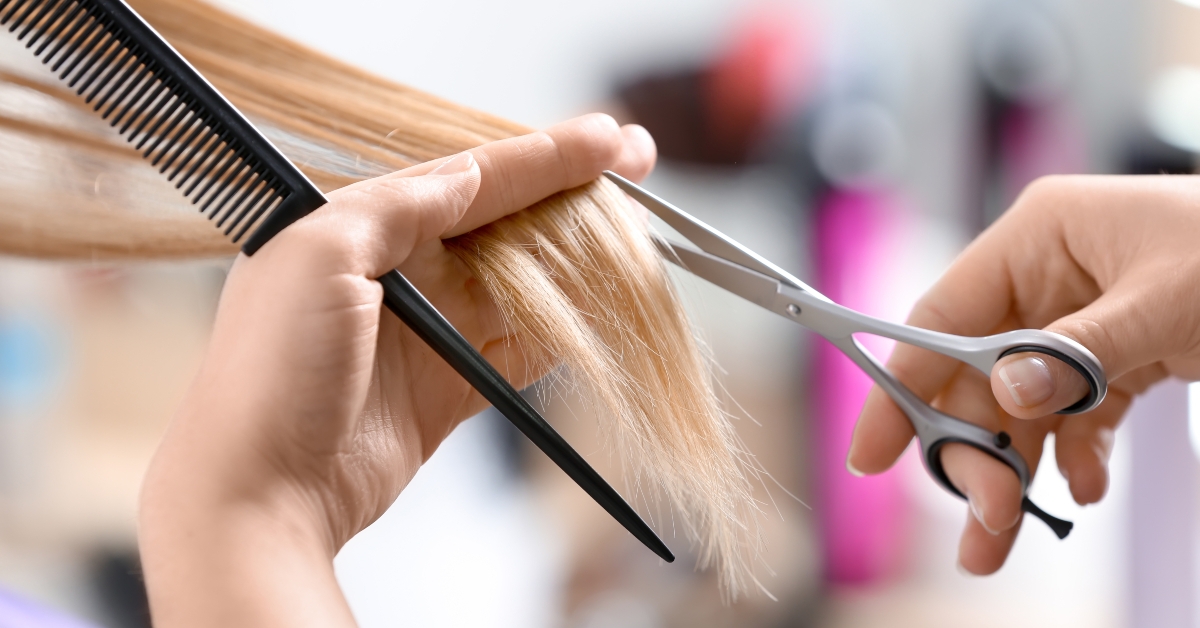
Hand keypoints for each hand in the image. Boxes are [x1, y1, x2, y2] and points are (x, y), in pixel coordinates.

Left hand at [138, 114, 656, 626]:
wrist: (257, 493)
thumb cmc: (268, 372)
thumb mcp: (320, 254)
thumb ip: (400, 207)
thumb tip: (469, 176)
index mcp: (360, 226)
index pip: (469, 177)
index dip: (544, 157)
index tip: (611, 143)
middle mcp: (397, 272)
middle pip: (504, 221)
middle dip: (569, 198)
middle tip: (636, 175)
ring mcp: (427, 333)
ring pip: (521, 281)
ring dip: (575, 260)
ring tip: (631, 238)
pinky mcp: (448, 389)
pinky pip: (522, 347)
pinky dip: (564, 328)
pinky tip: (602, 305)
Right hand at [847, 175, 1199, 573]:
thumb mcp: (1169, 299)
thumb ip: (1083, 349)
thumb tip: (1009, 393)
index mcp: (1037, 238)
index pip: (942, 318)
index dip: (900, 386)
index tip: (872, 454)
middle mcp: (1044, 279)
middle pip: (977, 378)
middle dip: (975, 453)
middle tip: (983, 521)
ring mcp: (1077, 319)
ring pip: (1021, 407)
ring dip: (1015, 471)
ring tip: (1005, 536)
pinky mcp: (1114, 354)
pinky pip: (1074, 413)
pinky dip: (1074, 452)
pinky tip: (1086, 484)